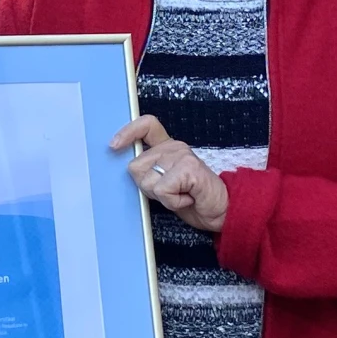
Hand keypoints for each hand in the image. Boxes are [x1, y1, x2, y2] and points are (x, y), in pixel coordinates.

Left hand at [110, 115, 226, 232]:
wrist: (222, 211)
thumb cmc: (193, 199)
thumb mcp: (165, 184)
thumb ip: (149, 172)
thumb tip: (127, 170)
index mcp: (168, 147)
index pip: (146, 126)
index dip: (127, 132)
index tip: (114, 146)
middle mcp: (174, 147)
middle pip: (135, 167)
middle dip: (147, 187)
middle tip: (170, 192)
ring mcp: (182, 155)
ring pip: (147, 181)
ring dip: (162, 197)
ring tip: (181, 195)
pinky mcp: (188, 168)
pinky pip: (162, 190)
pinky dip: (172, 202)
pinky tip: (188, 198)